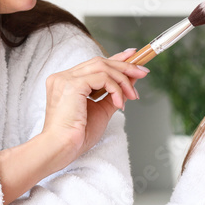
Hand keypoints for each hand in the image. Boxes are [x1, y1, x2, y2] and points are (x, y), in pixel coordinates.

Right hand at [42, 48, 148, 164]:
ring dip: (123, 79)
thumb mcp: (101, 111)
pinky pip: (102, 78)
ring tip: (133, 94)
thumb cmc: (77, 136)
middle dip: (124, 66)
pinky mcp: (72, 84)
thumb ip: (114, 94)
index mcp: (67, 82)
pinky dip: (115, 89)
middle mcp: (64, 77)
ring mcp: (66, 79)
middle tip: (142, 72)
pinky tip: (120, 103)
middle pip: (99, 62)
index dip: (115, 59)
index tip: (132, 56)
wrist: (61, 148)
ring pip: (102, 67)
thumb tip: (131, 80)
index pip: (94, 65)